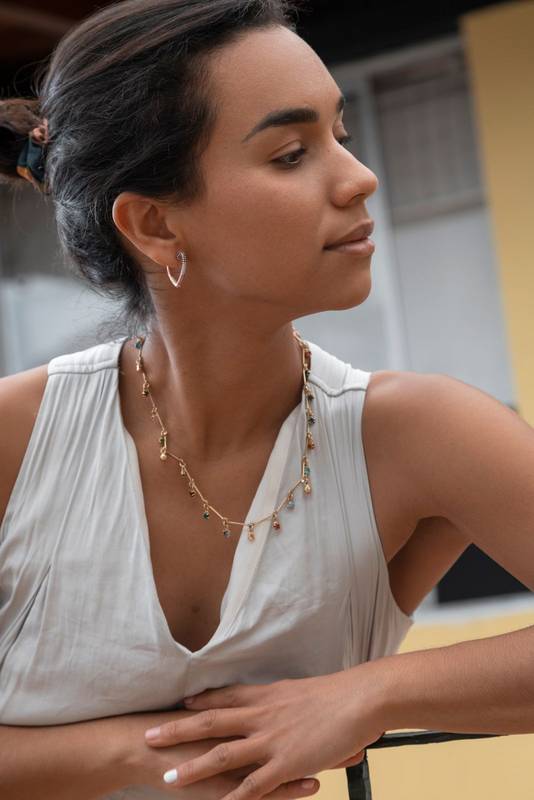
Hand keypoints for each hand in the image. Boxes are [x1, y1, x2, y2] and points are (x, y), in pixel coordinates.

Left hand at [143, 665, 383, 799]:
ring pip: (222, 755)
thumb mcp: (303, 691)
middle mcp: (262, 716)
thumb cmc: (339, 694)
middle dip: (178, 731)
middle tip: (149, 736)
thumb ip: (286, 701)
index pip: (225, 696)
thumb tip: (281, 703)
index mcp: (267, 695)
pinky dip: (232, 799)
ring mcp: (271, 741)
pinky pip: (253, 786)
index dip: (201, 702)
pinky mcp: (285, 764)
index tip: (181, 704)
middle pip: (211, 722)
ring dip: (193, 769)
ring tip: (167, 779)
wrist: (359, 699)